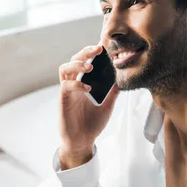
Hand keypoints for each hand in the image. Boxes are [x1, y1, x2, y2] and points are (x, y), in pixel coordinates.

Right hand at [58, 44, 119, 168]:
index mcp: (84, 82)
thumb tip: (123, 78)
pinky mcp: (63, 100)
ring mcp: (67, 91)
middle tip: (97, 50)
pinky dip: (77, 84)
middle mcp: (74, 83)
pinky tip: (88, 88)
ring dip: (77, 64)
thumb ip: (113, 92)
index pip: (86, 61)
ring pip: (65, 68)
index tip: (104, 45)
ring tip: (89, 67)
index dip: (92, 52)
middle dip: (85, 52)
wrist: (82, 141)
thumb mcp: (108, 105)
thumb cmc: (93, 123)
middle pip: (74, 60)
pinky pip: (66, 86)